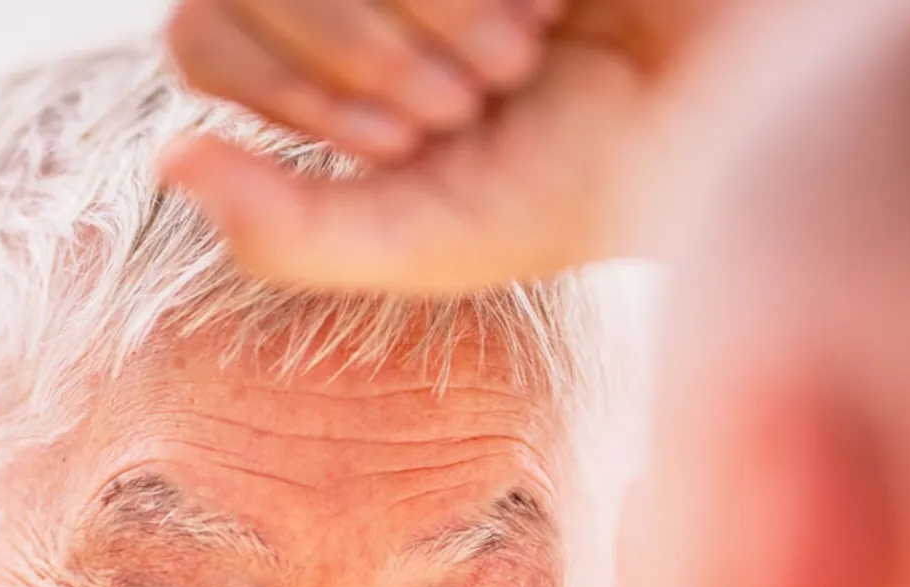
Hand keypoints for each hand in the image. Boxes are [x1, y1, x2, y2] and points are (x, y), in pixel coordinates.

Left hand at [161, 0, 711, 293]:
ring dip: (422, 14)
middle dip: (358, 59)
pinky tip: (556, 2)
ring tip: (515, 59)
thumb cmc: (588, 185)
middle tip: (467, 105)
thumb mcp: (424, 240)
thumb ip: (287, 231)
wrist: (742, 119)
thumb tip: (167, 157)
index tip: (396, 146)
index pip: (199, 32)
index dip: (281, 94)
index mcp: (314, 51)